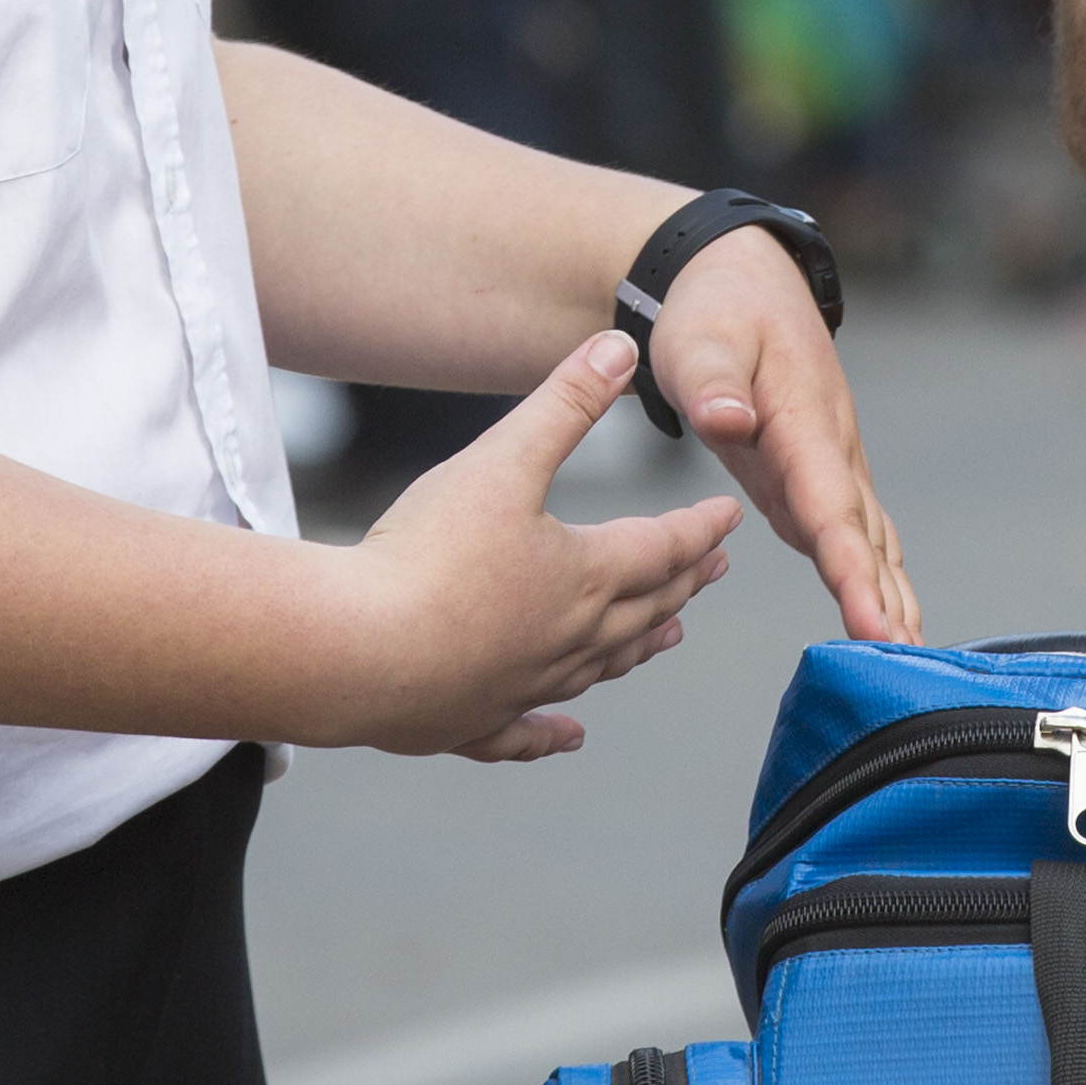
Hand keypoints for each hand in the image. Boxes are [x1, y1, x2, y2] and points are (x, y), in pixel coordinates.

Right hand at [343, 332, 739, 758]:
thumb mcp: (503, 460)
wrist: (356, 652)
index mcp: (585, 576)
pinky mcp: (473, 722)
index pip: (662, 546)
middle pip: (643, 609)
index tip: (729, 517)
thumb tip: (622, 348)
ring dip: (637, 648)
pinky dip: (552, 733)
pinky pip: (526, 732)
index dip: (698, 528)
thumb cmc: (428, 555)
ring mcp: (523, 688)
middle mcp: (568, 640)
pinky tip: (568, 736)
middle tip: (711, 570)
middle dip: (681, 584)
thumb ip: (565, 404)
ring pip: (599, 669)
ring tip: (665, 637)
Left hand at [649, 227, 919, 641]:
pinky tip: (881, 621)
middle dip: (887, 598)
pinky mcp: (818, 475)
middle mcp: (832, 447)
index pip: (833, 506)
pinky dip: (871, 579)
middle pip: (866, 533)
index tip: (875, 626)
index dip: (854, 570)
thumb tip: (729, 421)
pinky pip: (851, 534)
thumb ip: (712, 382)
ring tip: (909, 656)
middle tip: (905, 662)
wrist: (737, 283)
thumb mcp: (698, 339)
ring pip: (869, 537)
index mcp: (806, 419)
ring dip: (890, 594)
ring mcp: (831, 462)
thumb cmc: (714, 314)